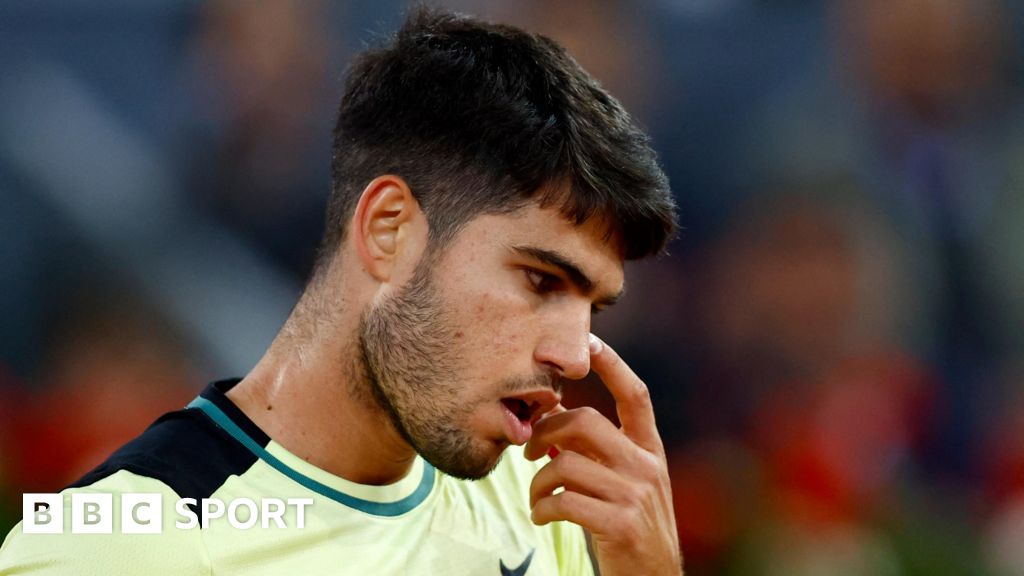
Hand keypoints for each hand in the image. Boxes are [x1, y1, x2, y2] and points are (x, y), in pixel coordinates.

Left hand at [525, 334, 681, 575]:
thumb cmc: (630, 529)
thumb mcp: (625, 484)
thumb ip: (598, 452)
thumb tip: (554, 418)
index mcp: (650, 452)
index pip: (636, 396)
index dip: (613, 365)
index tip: (589, 341)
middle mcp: (647, 467)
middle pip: (585, 422)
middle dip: (546, 430)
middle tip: (528, 449)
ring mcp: (636, 495)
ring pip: (566, 463)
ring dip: (538, 481)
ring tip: (536, 498)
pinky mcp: (621, 524)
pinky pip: (564, 501)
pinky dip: (542, 508)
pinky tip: (542, 518)